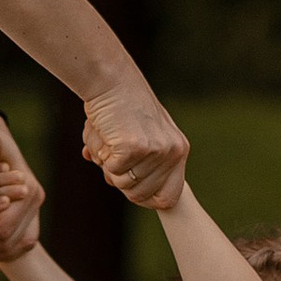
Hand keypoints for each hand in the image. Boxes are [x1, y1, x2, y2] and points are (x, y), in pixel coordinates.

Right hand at [81, 77, 187, 208]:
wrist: (111, 80)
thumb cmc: (121, 107)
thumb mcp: (140, 135)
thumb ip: (135, 162)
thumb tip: (115, 179)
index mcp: (178, 149)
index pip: (169, 197)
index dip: (145, 199)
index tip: (128, 189)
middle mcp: (173, 152)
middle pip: (139, 194)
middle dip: (119, 179)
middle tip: (111, 154)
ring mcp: (156, 150)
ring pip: (122, 183)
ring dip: (107, 164)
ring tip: (108, 138)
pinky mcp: (135, 147)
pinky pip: (112, 170)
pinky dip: (101, 155)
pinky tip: (105, 133)